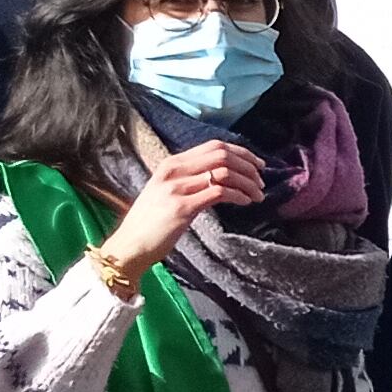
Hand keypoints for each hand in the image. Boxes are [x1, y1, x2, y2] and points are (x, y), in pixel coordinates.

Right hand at [99, 139, 265, 276]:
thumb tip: (221, 177)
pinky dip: (238, 195)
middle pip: (222, 155)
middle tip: (262, 181)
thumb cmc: (151, 223)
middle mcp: (173, 170)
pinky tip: (245, 202)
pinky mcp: (182, 207)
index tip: (258, 164)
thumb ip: (189, 180)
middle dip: (248, 165)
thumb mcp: (167, 192)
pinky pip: (219, 192)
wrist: (129, 245)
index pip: (213, 146)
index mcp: (171, 164)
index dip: (241, 152)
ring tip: (258, 195)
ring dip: (247, 183)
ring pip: (224, 172)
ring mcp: (176, 188)